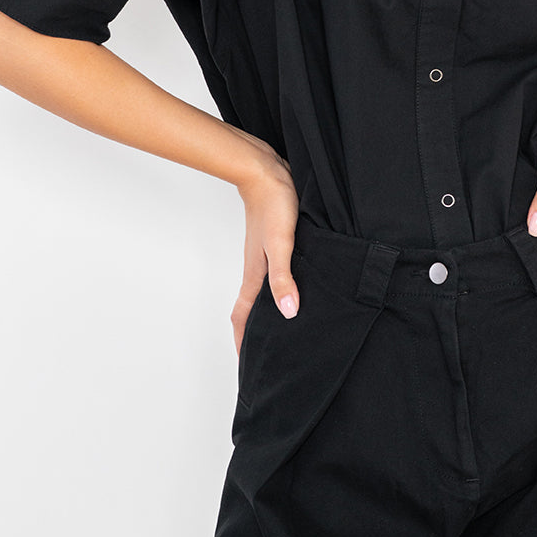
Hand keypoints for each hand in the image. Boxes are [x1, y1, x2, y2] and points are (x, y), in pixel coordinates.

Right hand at [228, 130, 300, 354]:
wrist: (265, 171)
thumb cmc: (273, 205)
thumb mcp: (282, 244)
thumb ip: (283, 278)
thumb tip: (288, 313)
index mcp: (256, 274)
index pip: (243, 317)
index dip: (243, 342)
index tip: (245, 365)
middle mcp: (258, 268)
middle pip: (250, 309)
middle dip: (253, 333)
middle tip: (264, 355)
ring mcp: (265, 255)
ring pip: (262, 292)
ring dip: (266, 311)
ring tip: (279, 328)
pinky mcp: (275, 241)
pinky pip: (274, 274)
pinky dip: (279, 288)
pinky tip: (294, 287)